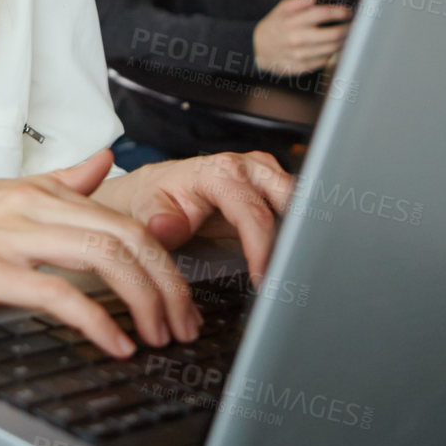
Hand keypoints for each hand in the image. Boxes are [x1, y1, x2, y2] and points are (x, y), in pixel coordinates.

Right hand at [0, 151, 201, 357]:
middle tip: (184, 325)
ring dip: (145, 302)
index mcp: (41, 192)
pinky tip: (113, 344)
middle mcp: (32, 207)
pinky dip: (96, 321)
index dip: (166, 261)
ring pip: (103, 257)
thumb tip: (106, 161)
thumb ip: (61, 182)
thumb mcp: (4, 193)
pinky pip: (57, 293)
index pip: (126, 219)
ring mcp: (9, 237)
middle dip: (169, 286)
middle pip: (128, 237)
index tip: (181, 298)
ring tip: (159, 337)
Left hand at [91, 151, 293, 282]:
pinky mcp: (272, 186)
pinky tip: (292, 256)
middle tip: (290, 275)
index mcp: (218, 171)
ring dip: (299, 234)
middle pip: (288, 201)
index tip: (264, 279)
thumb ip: (158, 221)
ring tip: (294, 270)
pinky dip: (297, 231)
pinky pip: (296, 207)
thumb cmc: (153, 199)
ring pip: (300, 202)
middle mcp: (246, 166)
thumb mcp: (145, 210)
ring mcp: (263, 174)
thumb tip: (170, 227)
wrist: (155, 190)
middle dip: (295, 237)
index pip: (252, 212)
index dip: (261, 248)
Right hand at [252, 0, 351, 74]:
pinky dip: (331, 52)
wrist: (258, 48)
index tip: (349, 11)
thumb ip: (300, 1)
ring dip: (344, 41)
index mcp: (293, 21)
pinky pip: (325, 60)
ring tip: (345, 35)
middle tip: (353, 24)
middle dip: (349, 28)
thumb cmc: (275, 26)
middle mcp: (298, 39)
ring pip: (334, 48)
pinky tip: (330, 46)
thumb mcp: (282, 8)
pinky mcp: (303, 67)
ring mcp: (301, 55)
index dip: (341, 11)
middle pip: (335, 34)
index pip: (324, 13)